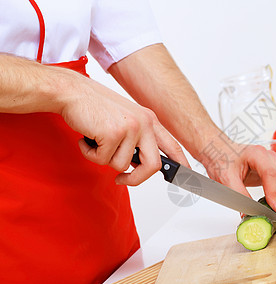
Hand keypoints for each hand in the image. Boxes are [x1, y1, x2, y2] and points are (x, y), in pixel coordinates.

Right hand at [57, 69, 189, 184]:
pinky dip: (90, 153)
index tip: (185, 177)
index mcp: (150, 120)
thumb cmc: (95, 106)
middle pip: (153, 165)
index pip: (172, 146)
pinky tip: (88, 137)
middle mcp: (144, 123)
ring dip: (103, 158)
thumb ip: (138, 140)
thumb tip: (142, 165)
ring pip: (121, 165)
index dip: (181, 163)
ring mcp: (130, 128)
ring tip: (96, 139)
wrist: (72, 92)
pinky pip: (102, 160)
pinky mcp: (113, 133)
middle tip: (121, 180)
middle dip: (136, 178)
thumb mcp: (125, 120)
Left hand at [201, 143, 275, 228]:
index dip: (274, 193)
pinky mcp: (274, 173)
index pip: (270, 174)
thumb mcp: (225, 178)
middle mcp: (269, 158)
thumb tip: (248, 214)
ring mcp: (274, 165)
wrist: (220, 151)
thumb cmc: (221, 159)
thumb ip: (238, 195)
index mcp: (257, 154)